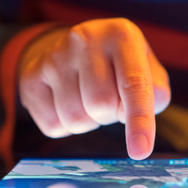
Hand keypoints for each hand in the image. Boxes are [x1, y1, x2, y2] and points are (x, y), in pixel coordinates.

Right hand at [19, 18, 170, 159]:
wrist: (73, 50)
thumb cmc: (119, 66)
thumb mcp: (147, 69)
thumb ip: (156, 91)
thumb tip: (150, 107)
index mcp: (121, 35)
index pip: (133, 85)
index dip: (139, 121)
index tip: (140, 151)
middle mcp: (85, 39)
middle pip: (101, 105)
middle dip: (111, 116)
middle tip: (111, 101)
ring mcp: (54, 57)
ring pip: (75, 119)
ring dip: (89, 122)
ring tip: (89, 101)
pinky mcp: (32, 77)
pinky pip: (53, 126)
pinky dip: (66, 126)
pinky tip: (68, 103)